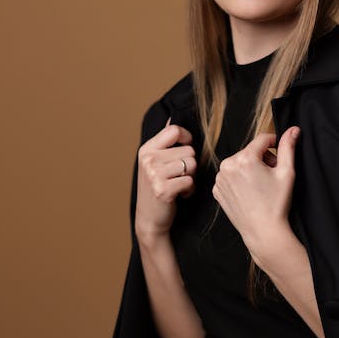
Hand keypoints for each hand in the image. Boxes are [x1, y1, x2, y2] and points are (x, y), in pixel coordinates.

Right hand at [135, 118, 195, 241]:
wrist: (149, 219)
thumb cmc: (156, 188)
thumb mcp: (154, 163)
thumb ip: (164, 143)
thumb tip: (173, 118)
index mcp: (146, 149)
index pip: (174, 130)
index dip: (187, 138)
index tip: (186, 148)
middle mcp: (148, 159)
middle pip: (189, 150)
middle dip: (190, 164)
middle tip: (179, 176)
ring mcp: (154, 174)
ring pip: (192, 165)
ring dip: (191, 177)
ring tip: (180, 184)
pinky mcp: (163, 190)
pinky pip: (190, 181)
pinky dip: (189, 190)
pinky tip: (180, 195)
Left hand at [212, 126, 300, 263]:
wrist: (263, 231)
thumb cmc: (276, 203)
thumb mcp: (286, 172)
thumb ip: (288, 147)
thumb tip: (293, 129)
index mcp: (245, 158)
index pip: (262, 139)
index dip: (275, 144)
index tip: (280, 154)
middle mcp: (227, 165)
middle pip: (250, 151)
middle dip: (262, 158)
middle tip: (272, 175)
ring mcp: (219, 178)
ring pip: (239, 163)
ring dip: (250, 168)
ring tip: (261, 185)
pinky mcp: (217, 189)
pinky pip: (230, 176)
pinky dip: (239, 180)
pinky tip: (249, 192)